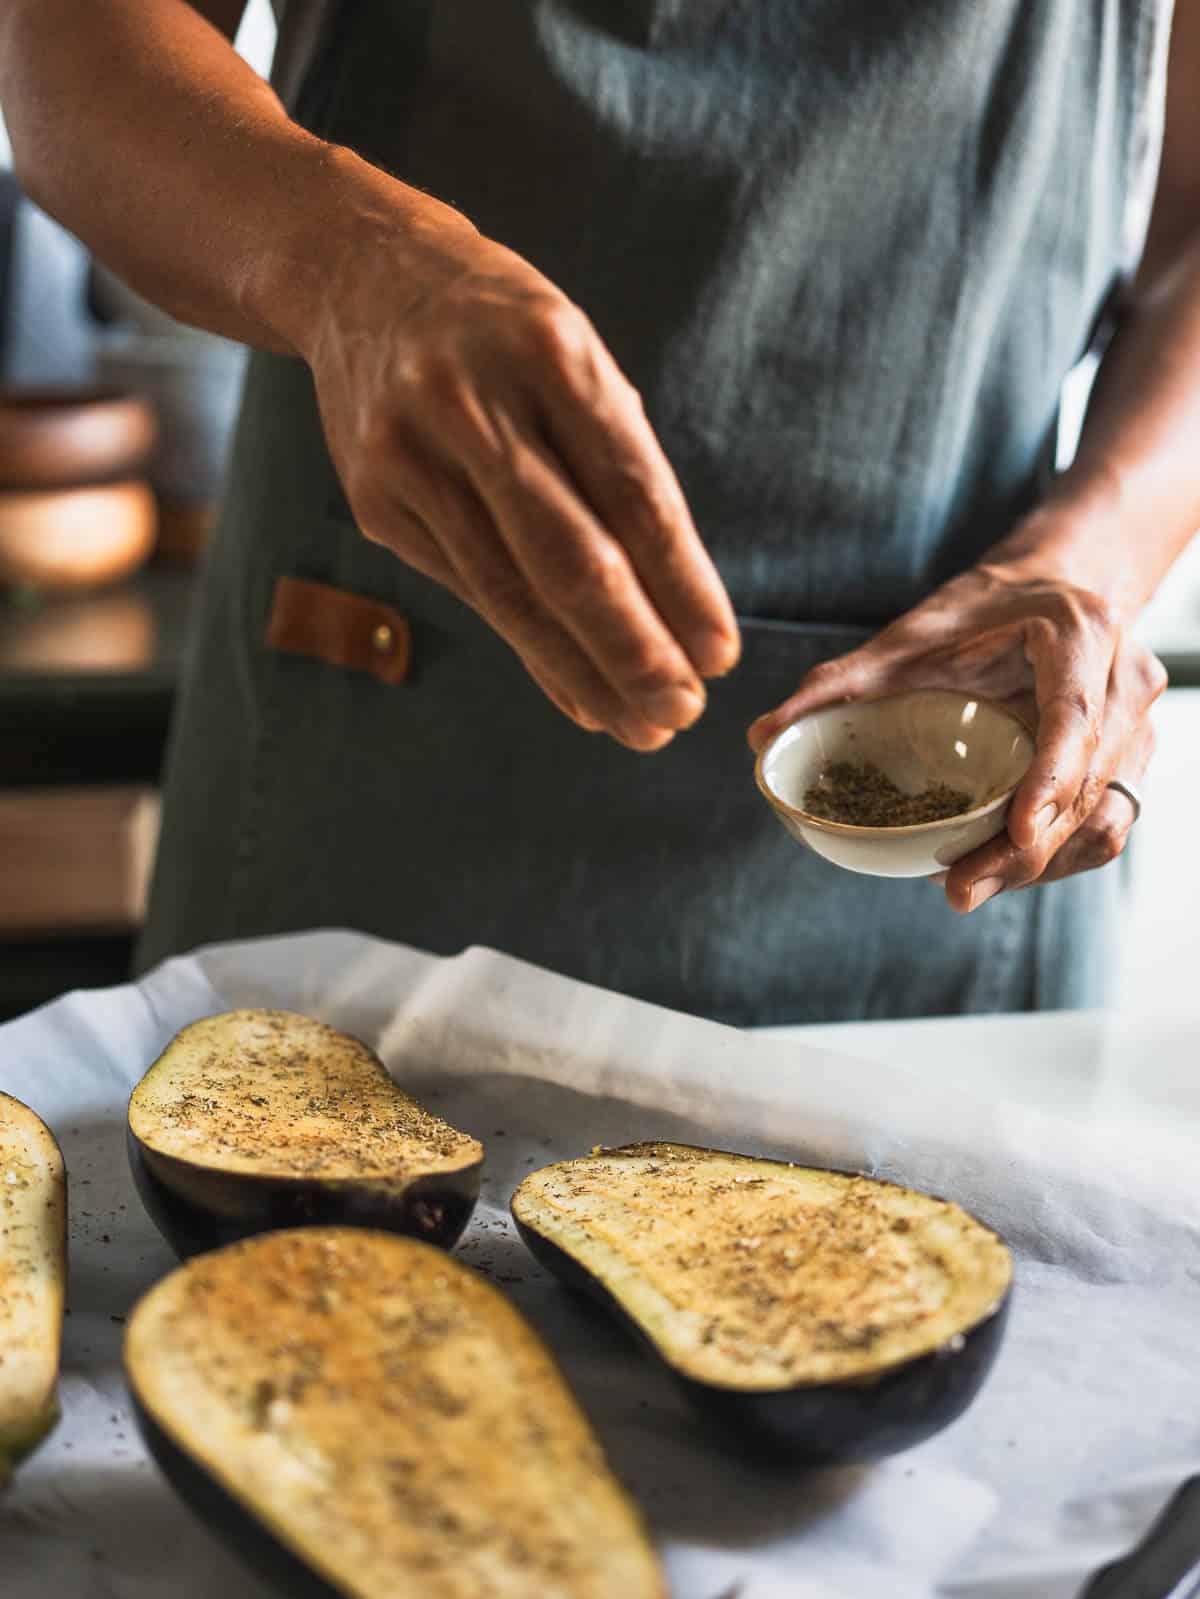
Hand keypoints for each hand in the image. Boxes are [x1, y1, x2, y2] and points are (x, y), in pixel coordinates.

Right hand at [298, 209, 739, 749]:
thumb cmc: (501, 330)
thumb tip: (675, 599)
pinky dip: (531, 650)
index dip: (680, 582)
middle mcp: (473, 404)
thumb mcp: (572, 354)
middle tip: (683, 711)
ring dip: (583, 672)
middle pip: (568, 556)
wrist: (359, 278)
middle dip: (634, 648)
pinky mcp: (377, 502)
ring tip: (639, 724)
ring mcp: (412, 456)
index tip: (720, 651)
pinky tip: (576, 692)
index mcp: (550, 351)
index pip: (631, 492)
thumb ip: (616, 459)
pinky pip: (470, 593)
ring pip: (512, 592)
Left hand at [747, 555, 1166, 909]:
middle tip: (959, 889)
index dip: (1052, 781)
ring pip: (1106, 816)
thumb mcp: (909, 634)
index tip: (1018, 834)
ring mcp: (1138, 722)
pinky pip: (1106, 823)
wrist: (1049, 587)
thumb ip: (839, 681)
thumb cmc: (979, 609)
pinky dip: (1055, 857)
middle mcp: (1123, 679)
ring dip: (1042, 865)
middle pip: (1090, 784)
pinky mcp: (1131, 757)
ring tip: (968, 887)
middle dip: (1027, 849)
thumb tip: (761, 736)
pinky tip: (999, 870)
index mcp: (1077, 634)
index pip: (1075, 717)